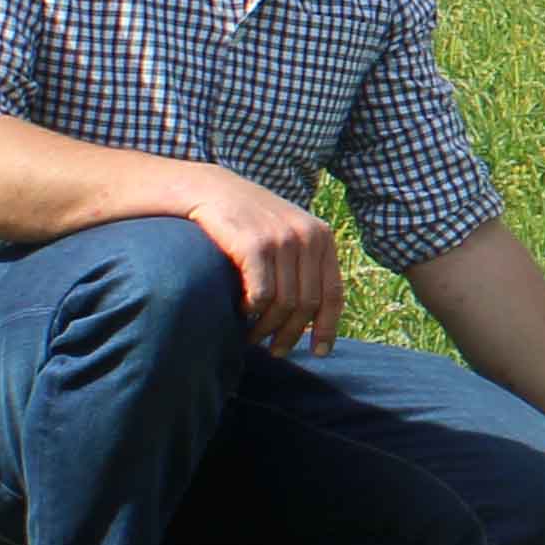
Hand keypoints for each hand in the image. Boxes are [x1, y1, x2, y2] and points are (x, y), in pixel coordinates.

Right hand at [178, 170, 342, 350]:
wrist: (211, 190)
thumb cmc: (249, 221)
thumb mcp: (287, 235)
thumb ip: (304, 266)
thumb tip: (314, 319)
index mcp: (322, 237)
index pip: (333, 294)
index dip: (327, 328)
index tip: (318, 353)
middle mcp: (308, 237)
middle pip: (307, 305)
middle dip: (291, 335)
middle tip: (275, 351)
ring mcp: (282, 239)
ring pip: (284, 304)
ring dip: (266, 328)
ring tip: (252, 337)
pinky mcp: (255, 245)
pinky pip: (261, 295)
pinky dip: (251, 310)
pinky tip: (241, 312)